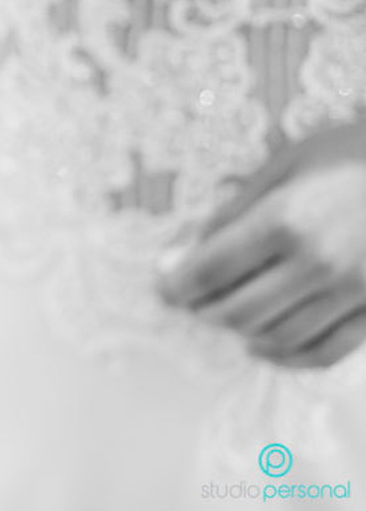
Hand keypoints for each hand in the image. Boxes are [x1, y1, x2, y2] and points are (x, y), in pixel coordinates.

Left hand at [158, 122, 365, 367]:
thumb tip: (182, 251)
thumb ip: (233, 211)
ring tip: (226, 315)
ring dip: (241, 331)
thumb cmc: (355, 154)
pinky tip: (266, 344)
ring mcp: (353, 293)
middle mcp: (318, 264)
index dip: (177, 284)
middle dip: (205, 309)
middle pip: (238, 311)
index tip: (164, 285)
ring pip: (278, 336)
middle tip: (192, 299)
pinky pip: (325, 352)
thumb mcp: (286, 165)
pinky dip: (287, 356)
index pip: (210, 270)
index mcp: (285, 221)